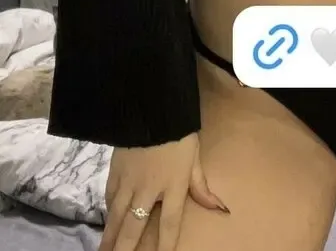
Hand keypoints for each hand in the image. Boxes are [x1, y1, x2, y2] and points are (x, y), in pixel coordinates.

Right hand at [100, 131, 228, 250]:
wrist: (152, 107)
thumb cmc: (179, 133)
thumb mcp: (195, 158)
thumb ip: (201, 187)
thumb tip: (220, 208)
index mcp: (173, 186)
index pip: (170, 224)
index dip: (165, 246)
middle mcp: (149, 189)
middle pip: (134, 227)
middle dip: (125, 248)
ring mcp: (129, 181)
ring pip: (116, 215)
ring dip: (110, 236)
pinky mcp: (115, 170)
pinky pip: (109, 196)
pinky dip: (108, 210)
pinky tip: (107, 219)